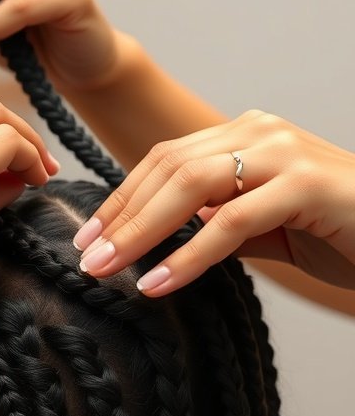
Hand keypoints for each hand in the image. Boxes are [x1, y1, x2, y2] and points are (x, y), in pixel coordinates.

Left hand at [72, 110, 354, 294]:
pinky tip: (158, 283)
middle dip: (121, 215)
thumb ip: (218, 223)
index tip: (88, 237)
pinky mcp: (307, 185)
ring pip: (193, 186)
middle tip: (86, 258)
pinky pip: (232, 221)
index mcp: (247, 135)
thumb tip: (160, 240)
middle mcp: (262, 131)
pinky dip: (189, 255)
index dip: (122, 198)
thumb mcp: (266, 228)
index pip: (166, 159)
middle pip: (169, 167)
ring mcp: (285, 152)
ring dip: (142, 231)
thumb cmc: (340, 235)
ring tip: (107, 269)